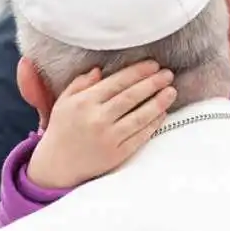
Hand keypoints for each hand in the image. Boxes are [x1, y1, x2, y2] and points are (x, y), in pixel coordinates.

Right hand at [27, 61, 175, 188]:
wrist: (57, 165)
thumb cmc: (62, 130)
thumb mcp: (64, 102)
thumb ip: (80, 83)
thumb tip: (100, 70)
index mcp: (84, 102)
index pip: (117, 82)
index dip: (137, 72)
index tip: (153, 65)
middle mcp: (97, 119)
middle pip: (131, 97)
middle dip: (153, 83)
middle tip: (168, 74)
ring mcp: (109, 138)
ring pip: (140, 116)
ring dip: (158, 102)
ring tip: (171, 92)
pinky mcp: (117, 154)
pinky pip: (140, 136)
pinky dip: (153, 124)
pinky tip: (162, 114)